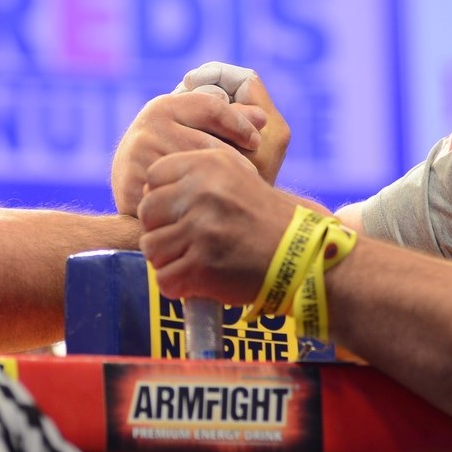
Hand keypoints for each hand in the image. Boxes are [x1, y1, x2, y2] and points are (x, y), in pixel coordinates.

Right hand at [110, 63, 290, 215]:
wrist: (135, 203)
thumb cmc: (174, 165)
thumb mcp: (198, 135)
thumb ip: (229, 121)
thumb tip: (262, 118)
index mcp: (164, 106)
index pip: (211, 107)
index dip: (238, 123)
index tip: (256, 140)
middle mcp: (147, 125)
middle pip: (205, 145)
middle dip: (233, 161)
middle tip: (254, 175)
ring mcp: (136, 155)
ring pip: (192, 173)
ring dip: (219, 186)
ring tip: (238, 195)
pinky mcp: (131, 185)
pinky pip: (174, 198)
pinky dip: (195, 207)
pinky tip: (212, 213)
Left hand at [137, 147, 297, 304]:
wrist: (304, 257)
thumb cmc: (266, 221)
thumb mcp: (236, 177)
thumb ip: (195, 178)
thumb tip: (149, 193)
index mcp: (209, 165)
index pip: (152, 176)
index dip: (161, 199)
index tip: (181, 214)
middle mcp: (203, 192)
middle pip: (147, 212)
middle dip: (161, 231)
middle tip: (186, 243)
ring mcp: (202, 228)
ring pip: (151, 247)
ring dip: (168, 260)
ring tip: (194, 263)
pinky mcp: (203, 264)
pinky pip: (165, 278)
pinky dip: (178, 287)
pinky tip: (198, 282)